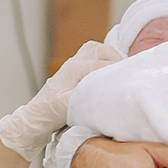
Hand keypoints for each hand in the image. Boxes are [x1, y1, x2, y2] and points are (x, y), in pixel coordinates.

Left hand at [0, 41, 120, 162]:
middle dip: (118, 60)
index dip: (119, 71)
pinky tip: (109, 71)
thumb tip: (106, 89)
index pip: (104, 64)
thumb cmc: (51, 113)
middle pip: (102, 50)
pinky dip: (103, 59)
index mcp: (75, 68)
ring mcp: (72, 63)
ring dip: (110, 56)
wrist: (36, 117)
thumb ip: (88, 95)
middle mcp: (74, 61)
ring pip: (97, 49)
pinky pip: (92, 55)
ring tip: (121, 70)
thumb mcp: (70, 106)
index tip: (132, 79)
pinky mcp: (72, 69)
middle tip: (129, 73)